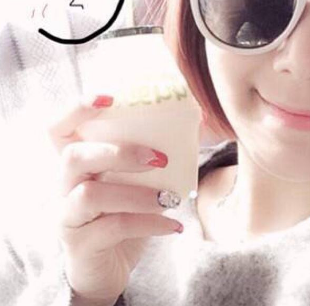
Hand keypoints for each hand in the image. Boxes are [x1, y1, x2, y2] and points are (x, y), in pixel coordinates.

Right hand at [49, 95, 182, 303]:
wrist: (112, 261)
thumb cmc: (124, 209)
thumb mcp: (135, 178)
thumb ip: (154, 151)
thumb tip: (202, 121)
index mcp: (76, 161)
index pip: (58, 127)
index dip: (77, 109)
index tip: (110, 98)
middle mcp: (63, 185)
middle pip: (73, 157)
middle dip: (119, 152)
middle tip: (160, 158)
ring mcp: (67, 216)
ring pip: (90, 195)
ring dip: (137, 193)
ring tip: (171, 198)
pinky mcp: (80, 245)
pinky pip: (113, 228)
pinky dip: (149, 224)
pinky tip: (174, 225)